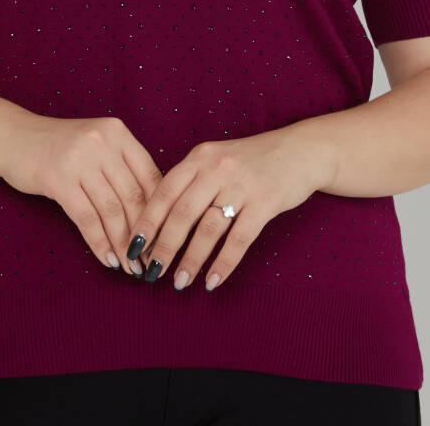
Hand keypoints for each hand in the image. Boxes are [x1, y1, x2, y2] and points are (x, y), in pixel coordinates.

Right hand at [0, 112, 162, 276]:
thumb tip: (154, 210)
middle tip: (151, 260)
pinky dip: (100, 242)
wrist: (13, 137)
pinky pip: (86, 218)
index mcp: (118, 133)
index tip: (166, 236)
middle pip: (133, 195)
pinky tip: (108, 259)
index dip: (160, 210)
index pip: (150, 174)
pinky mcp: (58, 180)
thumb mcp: (97, 144)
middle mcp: (102, 142)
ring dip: (123, 244)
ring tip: (131, 267)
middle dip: (144, 233)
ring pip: (111, 210)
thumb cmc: (61, 146)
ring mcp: (79, 160)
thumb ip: (122, 166)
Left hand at [125, 129, 335, 289]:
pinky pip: (239, 239)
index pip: (164, 191)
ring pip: (208, 229)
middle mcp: (216, 168)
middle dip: (164, 247)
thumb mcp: (215, 159)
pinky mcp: (266, 202)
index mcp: (199, 157)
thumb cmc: (250, 161)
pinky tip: (213, 281)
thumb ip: (190, 181)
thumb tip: (157, 221)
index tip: (132, 246)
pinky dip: (224, 263)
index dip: (147, 221)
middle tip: (152, 272)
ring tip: (179, 282)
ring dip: (191, 260)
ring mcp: (242, 185)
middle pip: (182, 213)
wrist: (299, 150)